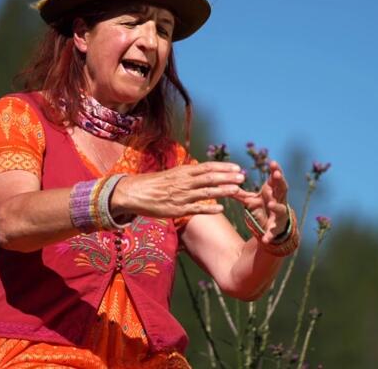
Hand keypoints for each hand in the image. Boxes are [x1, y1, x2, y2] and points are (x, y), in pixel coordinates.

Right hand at [111, 161, 244, 218]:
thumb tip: (205, 172)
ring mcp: (181, 196)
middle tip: (242, 177)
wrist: (134, 193)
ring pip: (206, 193)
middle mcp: (184, 182)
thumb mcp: (173, 174)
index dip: (223, 167)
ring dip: (223, 191)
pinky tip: (221, 209)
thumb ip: (189, 174)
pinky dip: (209, 209)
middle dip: (227, 177)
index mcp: (184, 172)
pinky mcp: (177, 210)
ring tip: (237, 190)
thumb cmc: (155, 184)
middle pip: (210, 178)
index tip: (237, 167)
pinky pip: (196, 209)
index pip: (207, 167)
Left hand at [233, 160, 289, 243]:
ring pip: (280, 208)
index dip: (275, 170)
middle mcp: (279, 200)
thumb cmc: (262, 209)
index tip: (272, 162)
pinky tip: (265, 239)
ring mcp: (279, 214)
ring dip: (276, 206)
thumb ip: (237, 192)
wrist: (270, 228)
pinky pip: (274, 232)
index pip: (275, 178)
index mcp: (272, 192)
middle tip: (276, 174)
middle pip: (282, 189)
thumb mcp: (249, 200)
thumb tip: (222, 183)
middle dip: (280, 181)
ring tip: (270, 204)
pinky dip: (270, 235)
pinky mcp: (276, 228)